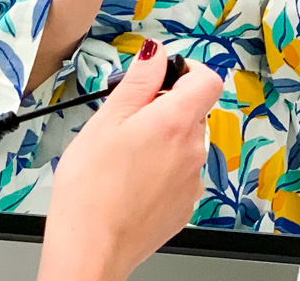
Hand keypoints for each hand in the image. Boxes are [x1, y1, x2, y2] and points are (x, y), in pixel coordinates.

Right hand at [38, 41, 222, 280]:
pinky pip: (181, 172)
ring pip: (186, 142)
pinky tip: (131, 178)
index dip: (187, 69)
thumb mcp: (107, 118)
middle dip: (165, 106)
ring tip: (124, 152)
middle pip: (194, 111)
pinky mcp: (184, 206)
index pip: (208, 80)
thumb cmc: (91, 185)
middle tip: (127, 117)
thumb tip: (156, 53)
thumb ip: (138, 81)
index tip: (163, 74)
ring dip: (163, 138)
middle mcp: (193, 151)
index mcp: (175, 122)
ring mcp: (192, 182)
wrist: (91, 246)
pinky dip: (162, 167)